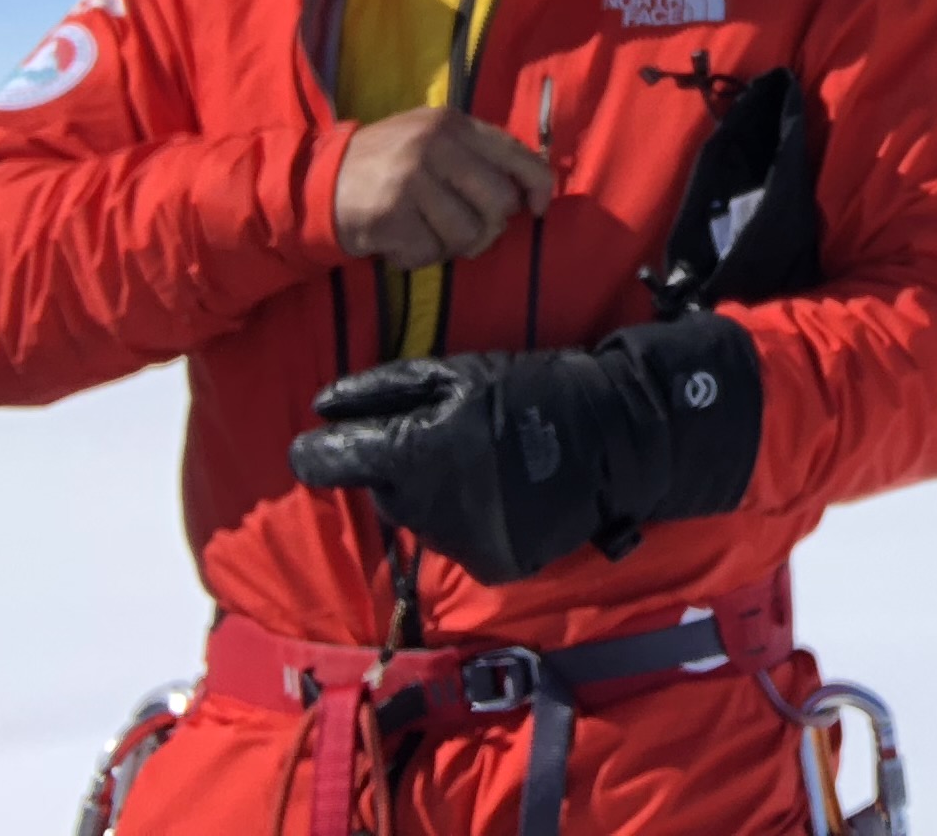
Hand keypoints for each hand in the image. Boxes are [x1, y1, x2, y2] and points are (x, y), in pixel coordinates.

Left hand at [288, 317, 764, 582]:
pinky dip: (473, 520)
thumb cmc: (535, 389)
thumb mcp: (461, 371)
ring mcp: (461, 542)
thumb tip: (320, 407)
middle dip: (399, 468)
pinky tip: (504, 493)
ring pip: (421, 520)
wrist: (620, 436)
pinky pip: (461, 542)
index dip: (318, 454)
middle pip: (383, 492)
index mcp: (413, 453)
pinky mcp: (493, 564)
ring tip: (481, 464)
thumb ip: (385, 389)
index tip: (316, 447)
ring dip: (436, 495)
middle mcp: (428, 507)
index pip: (331, 464)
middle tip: (444, 439)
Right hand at [333, 110, 552, 266]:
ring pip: (468, 234)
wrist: (315, 182)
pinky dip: (416, 257)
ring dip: (448, 245)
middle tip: (460, 228)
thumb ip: (478, 156)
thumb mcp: (433, 141)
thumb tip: (530, 191)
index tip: (538, 210)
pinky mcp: (390, 214)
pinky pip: (430, 253)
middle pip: (500, 204)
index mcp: (454, 124)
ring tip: (423, 232)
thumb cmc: (387, 164)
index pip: (519, 157)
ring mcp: (411, 179)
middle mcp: (436, 146)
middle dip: (487, 226)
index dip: (539, 188)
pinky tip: (397, 241)